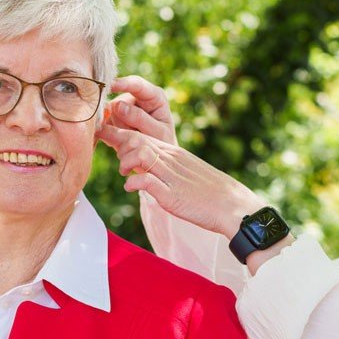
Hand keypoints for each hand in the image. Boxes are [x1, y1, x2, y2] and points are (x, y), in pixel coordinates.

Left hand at [97, 122, 263, 238]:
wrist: (232, 206)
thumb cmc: (209, 192)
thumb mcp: (185, 173)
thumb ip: (164, 167)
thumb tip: (143, 168)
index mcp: (173, 152)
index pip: (142, 134)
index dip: (120, 133)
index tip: (106, 134)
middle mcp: (171, 159)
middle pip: (137, 139)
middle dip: (116, 139)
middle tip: (107, 147)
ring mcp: (171, 176)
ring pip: (140, 154)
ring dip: (125, 160)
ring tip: (124, 171)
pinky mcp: (171, 194)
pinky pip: (147, 181)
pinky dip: (134, 182)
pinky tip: (130, 187)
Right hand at [103, 74, 178, 145]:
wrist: (157, 154)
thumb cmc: (163, 141)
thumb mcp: (158, 132)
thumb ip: (141, 118)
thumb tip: (118, 105)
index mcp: (154, 95)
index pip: (137, 84)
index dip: (122, 83)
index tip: (109, 85)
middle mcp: (136, 96)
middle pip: (118, 102)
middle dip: (122, 122)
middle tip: (135, 136)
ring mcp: (122, 105)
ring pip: (109, 113)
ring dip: (118, 128)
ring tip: (132, 138)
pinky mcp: (112, 115)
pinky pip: (103, 121)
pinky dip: (110, 132)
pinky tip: (121, 140)